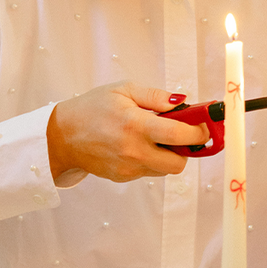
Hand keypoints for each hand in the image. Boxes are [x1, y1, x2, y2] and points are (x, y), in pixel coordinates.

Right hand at [47, 82, 208, 182]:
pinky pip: (149, 171)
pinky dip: (151, 159)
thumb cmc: (93, 108)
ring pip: (165, 169)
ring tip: (153, 137)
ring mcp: (129, 168)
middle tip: (180, 134)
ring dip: (168, 154)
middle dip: (186, 149)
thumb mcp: (124, 90)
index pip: (180, 135)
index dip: (199, 132)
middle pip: (179, 163)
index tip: (204, 126)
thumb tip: (184, 103)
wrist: (62, 136)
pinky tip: (136, 145)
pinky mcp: (123, 177)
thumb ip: (157, 97)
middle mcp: (134, 151)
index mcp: (136, 125)